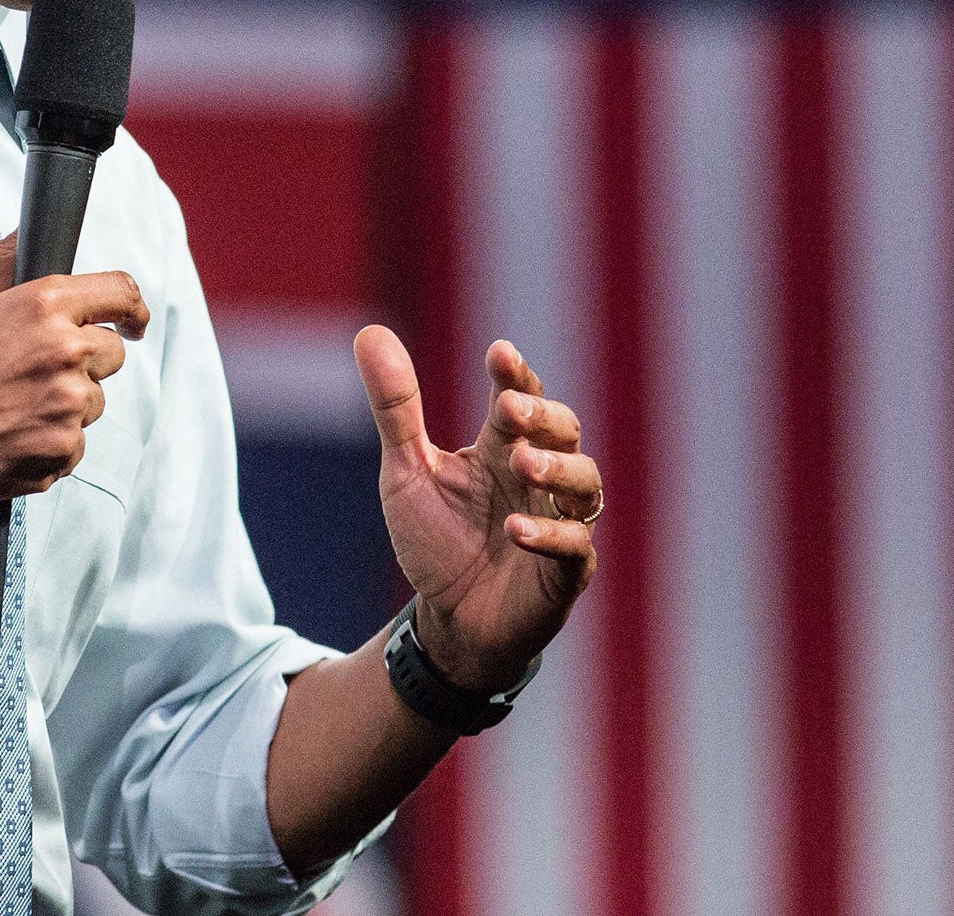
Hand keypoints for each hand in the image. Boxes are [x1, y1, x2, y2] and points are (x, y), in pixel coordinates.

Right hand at [0, 233, 149, 503]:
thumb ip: (8, 260)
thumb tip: (34, 233)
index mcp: (44, 306)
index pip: (122, 295)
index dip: (132, 309)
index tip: (132, 322)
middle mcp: (64, 355)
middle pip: (112, 353)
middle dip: (83, 359)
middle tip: (33, 370)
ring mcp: (65, 410)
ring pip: (94, 401)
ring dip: (64, 403)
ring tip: (9, 404)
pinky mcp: (59, 454)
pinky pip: (75, 443)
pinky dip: (49, 442)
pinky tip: (7, 433)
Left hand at [357, 325, 596, 692]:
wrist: (448, 622)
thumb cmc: (436, 540)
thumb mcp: (406, 472)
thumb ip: (394, 408)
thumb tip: (369, 332)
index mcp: (502, 446)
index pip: (521, 397)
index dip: (516, 374)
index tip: (499, 354)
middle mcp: (538, 477)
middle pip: (564, 431)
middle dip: (543, 415)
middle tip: (511, 409)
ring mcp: (558, 522)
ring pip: (584, 483)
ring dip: (556, 468)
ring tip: (521, 461)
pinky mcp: (564, 573)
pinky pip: (574, 547)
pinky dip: (550, 534)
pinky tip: (516, 528)